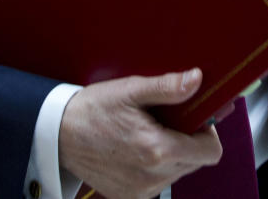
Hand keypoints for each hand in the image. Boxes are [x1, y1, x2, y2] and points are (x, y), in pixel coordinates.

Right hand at [59, 69, 221, 198]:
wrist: (57, 134)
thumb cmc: (92, 110)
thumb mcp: (130, 90)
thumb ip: (167, 87)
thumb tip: (196, 80)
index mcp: (156, 150)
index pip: (210, 152)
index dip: (207, 132)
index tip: (193, 118)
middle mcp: (151, 176)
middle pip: (196, 162)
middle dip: (188, 141)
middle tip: (166, 121)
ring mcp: (140, 190)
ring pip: (178, 173)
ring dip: (172, 154)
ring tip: (148, 133)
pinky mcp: (129, 196)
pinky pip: (158, 182)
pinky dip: (155, 167)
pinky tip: (136, 149)